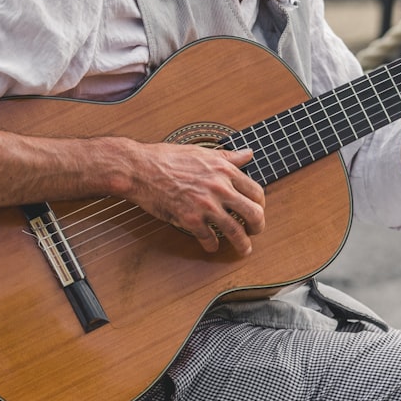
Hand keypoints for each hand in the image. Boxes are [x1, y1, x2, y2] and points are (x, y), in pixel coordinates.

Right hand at [124, 143, 265, 255]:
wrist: (140, 169)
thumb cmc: (167, 158)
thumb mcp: (202, 152)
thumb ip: (228, 156)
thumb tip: (247, 154)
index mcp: (224, 170)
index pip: (256, 191)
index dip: (260, 204)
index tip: (257, 209)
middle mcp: (219, 188)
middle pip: (253, 213)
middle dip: (258, 226)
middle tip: (255, 231)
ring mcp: (205, 205)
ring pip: (235, 231)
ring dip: (243, 244)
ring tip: (244, 249)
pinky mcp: (190, 219)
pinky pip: (209, 238)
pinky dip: (212, 245)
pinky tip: (212, 246)